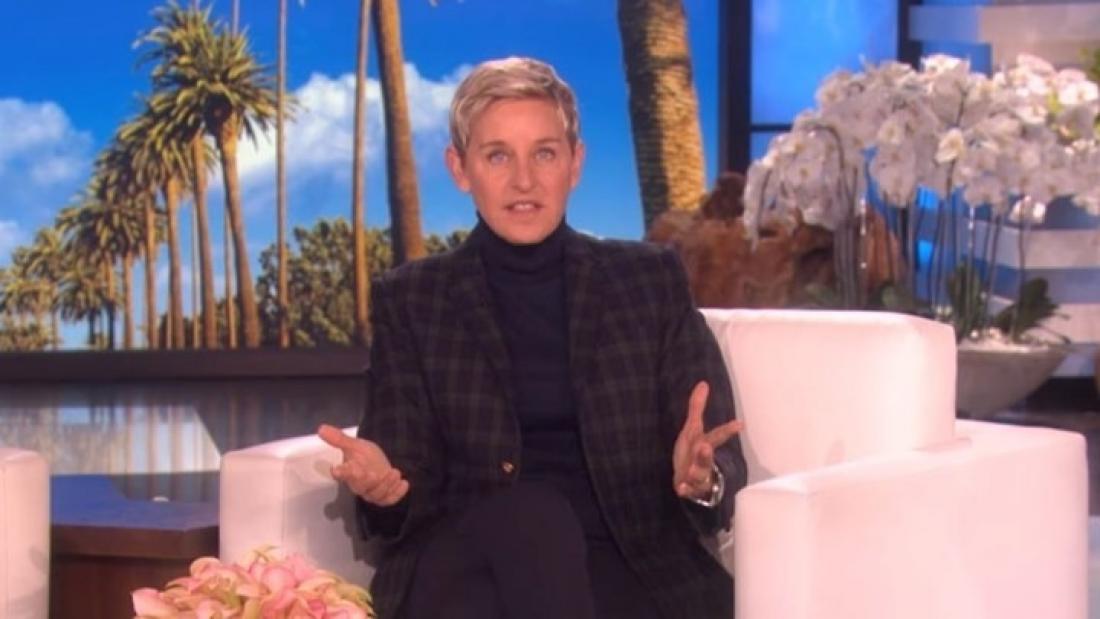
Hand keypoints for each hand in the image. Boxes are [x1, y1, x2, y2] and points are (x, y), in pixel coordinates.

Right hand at [317, 424, 409, 506]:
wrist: (379, 464)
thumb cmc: (364, 456)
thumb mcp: (355, 444)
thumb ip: (339, 438)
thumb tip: (321, 428)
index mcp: (348, 472)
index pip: (342, 473)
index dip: (340, 472)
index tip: (336, 470)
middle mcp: (358, 484)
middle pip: (359, 487)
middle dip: (367, 481)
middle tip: (375, 474)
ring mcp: (371, 492)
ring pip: (375, 495)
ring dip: (386, 485)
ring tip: (394, 472)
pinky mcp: (384, 496)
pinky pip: (389, 499)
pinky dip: (397, 493)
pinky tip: (404, 483)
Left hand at [672, 381, 741, 500]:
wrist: (692, 480)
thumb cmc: (693, 451)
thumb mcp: (692, 428)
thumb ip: (697, 407)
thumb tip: (703, 383)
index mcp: (704, 444)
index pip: (717, 436)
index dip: (728, 429)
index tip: (740, 424)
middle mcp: (703, 460)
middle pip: (707, 457)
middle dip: (706, 453)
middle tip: (705, 446)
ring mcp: (697, 475)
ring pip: (699, 475)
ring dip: (696, 472)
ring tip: (691, 471)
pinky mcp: (689, 487)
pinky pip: (688, 490)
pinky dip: (686, 489)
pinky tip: (681, 489)